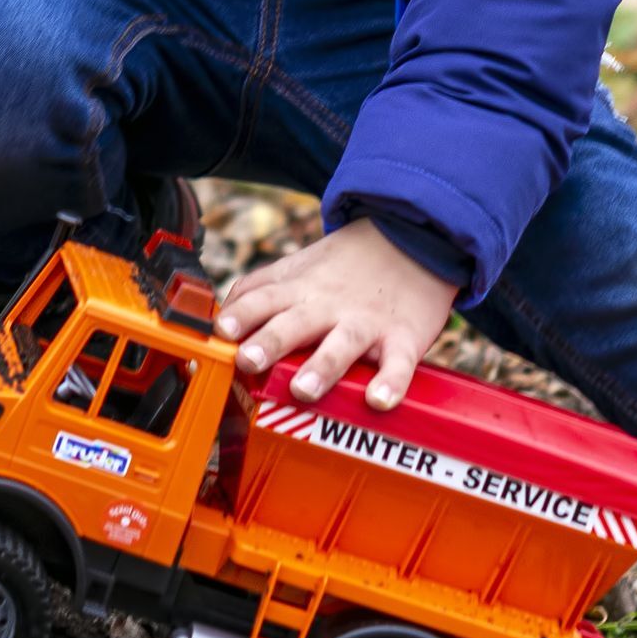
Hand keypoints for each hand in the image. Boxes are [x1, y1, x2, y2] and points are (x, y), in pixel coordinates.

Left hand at [219, 218, 456, 412]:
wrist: (414, 237)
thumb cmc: (347, 264)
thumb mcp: (300, 265)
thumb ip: (261, 288)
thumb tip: (222, 312)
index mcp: (300, 289)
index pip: (262, 299)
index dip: (241, 315)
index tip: (222, 330)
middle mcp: (328, 306)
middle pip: (295, 323)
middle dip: (270, 342)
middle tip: (249, 360)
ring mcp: (366, 322)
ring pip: (342, 345)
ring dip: (322, 367)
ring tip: (303, 389)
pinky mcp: (402, 337)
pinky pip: (398, 363)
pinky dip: (391, 382)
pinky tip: (379, 400)